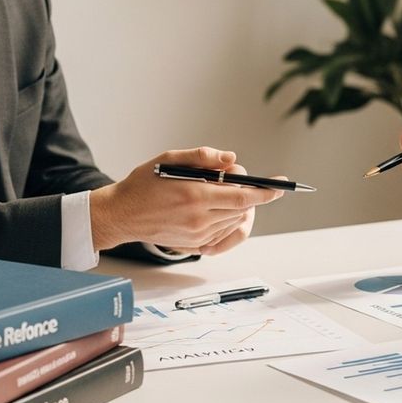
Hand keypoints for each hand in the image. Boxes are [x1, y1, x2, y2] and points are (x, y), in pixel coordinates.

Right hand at [89, 147, 282, 252]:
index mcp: (195, 195)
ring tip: (218, 193)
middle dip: (248, 194)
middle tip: (233, 180)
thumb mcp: (169, 159)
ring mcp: (197, 236)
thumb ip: (202, 156)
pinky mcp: (194, 246)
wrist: (121, 215)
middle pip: (242, 209)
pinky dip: (226, 221)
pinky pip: (223, 235)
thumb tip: (232, 159)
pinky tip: (215, 211)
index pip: (243, 196)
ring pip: (235, 221)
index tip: (280, 187)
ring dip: (237, 207)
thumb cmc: (144, 184)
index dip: (265, 192)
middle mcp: (199, 219)